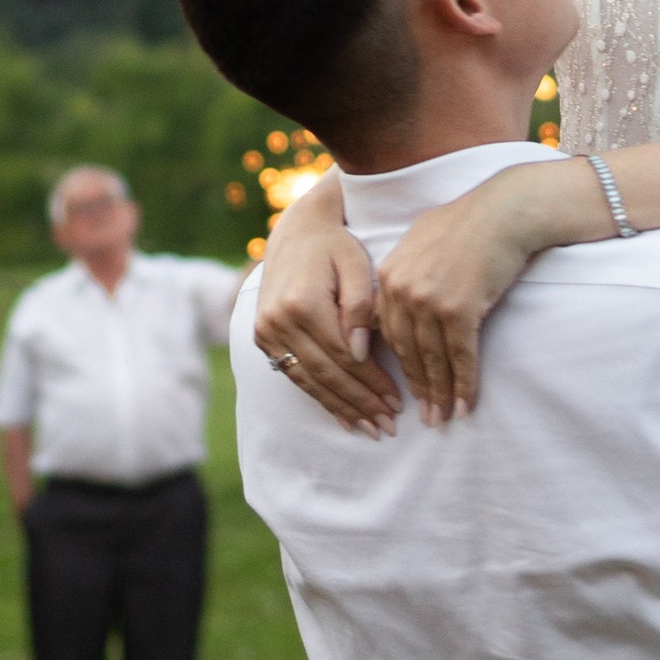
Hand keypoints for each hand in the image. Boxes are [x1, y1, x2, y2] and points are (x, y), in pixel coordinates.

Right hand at [252, 196, 395, 435]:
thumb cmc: (336, 247)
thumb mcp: (356, 265)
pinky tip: (342, 414)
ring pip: (308, 380)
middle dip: (359, 403)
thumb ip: (360, 308)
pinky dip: (319, 396)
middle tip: (388, 425)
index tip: (397, 401)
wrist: (297, 231)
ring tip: (369, 428)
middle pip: (325, 374)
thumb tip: (360, 354)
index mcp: (303, 302)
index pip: (343, 356)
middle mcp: (278, 320)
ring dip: (340, 408)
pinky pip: (293, 374)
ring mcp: (266, 330)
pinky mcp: (262, 337)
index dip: (371, 383)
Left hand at [376, 172, 561, 423]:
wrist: (506, 211)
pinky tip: (465, 406)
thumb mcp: (422, 241)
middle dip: (418, 388)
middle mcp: (402, 289)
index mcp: (389, 274)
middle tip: (425, 417)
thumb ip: (404, 272)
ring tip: (443, 419)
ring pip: (432, 360)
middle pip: (407, 352)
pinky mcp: (458, 310)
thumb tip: (396, 299)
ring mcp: (428, 300)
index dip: (400, 366)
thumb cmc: (470, 222)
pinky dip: (463, 385)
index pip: (389, 333)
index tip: (406, 390)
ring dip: (439, 394)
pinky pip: (459, 357)